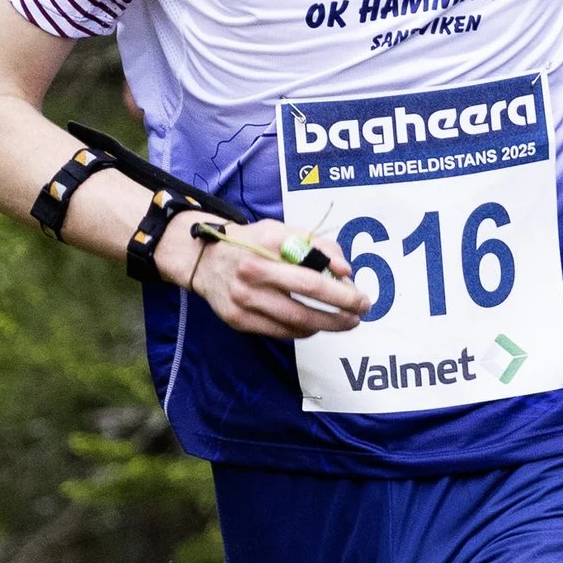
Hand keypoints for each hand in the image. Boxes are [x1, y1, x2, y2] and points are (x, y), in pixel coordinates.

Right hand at [174, 214, 372, 337]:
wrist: (202, 259)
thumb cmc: (250, 243)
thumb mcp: (280, 230)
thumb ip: (315, 245)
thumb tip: (344, 271)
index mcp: (266, 244)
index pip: (312, 270)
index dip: (339, 287)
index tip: (358, 293)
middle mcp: (253, 273)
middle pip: (307, 298)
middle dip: (341, 309)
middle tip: (361, 312)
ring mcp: (243, 300)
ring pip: (296, 322)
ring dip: (327, 325)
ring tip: (345, 322)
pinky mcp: (238, 320)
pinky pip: (280, 332)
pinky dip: (303, 331)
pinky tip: (315, 325)